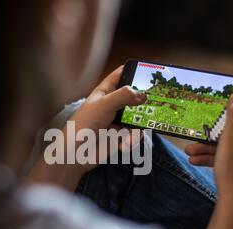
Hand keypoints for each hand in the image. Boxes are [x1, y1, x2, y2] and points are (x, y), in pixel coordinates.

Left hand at [26, 66, 145, 190]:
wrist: (76, 154)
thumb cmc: (84, 125)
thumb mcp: (104, 105)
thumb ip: (124, 96)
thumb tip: (143, 94)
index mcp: (105, 92)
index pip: (120, 76)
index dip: (133, 71)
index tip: (149, 70)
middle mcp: (112, 105)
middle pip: (134, 99)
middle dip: (143, 104)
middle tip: (156, 106)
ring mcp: (116, 121)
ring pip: (137, 119)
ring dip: (136, 129)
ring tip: (130, 137)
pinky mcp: (119, 137)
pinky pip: (133, 135)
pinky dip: (131, 141)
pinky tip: (124, 145)